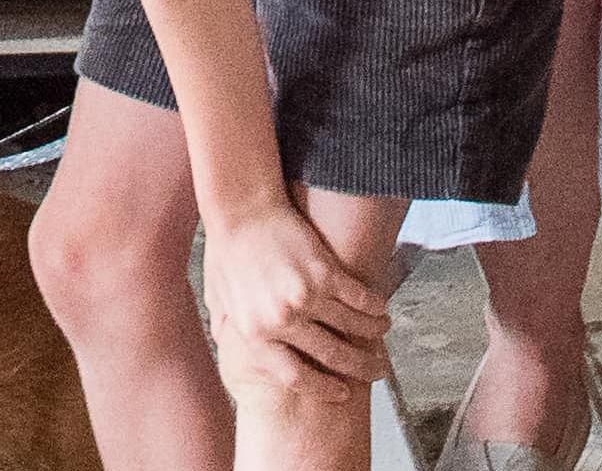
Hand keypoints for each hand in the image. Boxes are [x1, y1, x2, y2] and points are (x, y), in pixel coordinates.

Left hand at [202, 205, 388, 394]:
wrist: (240, 209)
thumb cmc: (228, 250)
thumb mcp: (218, 297)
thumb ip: (226, 327)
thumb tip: (228, 348)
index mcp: (256, 334)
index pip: (296, 377)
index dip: (324, 388)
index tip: (342, 393)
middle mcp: (282, 321)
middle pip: (333, 356)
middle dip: (361, 367)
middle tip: (377, 370)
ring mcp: (305, 296)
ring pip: (352, 327)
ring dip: (373, 333)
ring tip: (383, 332)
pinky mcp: (323, 272)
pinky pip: (358, 297)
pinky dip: (374, 305)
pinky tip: (381, 308)